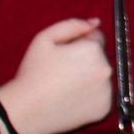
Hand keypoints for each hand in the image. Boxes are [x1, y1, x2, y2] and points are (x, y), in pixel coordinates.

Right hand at [0, 18, 112, 133]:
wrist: (26, 111)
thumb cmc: (33, 73)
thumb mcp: (45, 39)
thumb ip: (72, 25)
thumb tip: (95, 22)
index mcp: (93, 50)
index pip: (96, 37)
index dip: (78, 44)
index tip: (64, 55)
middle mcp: (106, 69)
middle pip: (100, 57)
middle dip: (85, 60)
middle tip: (62, 72)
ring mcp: (107, 91)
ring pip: (101, 76)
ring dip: (89, 77)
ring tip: (66, 86)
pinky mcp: (104, 108)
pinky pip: (101, 95)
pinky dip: (91, 95)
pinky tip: (72, 98)